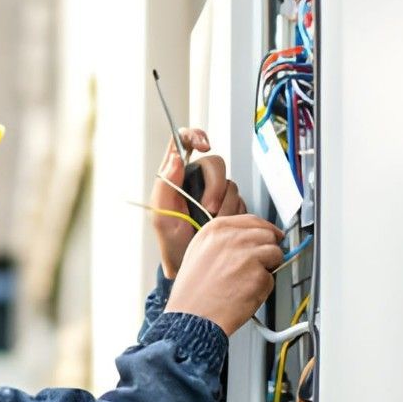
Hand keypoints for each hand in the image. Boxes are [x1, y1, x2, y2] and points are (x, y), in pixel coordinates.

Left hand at [152, 128, 245, 277]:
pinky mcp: (230, 206)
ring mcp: (215, 193)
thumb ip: (165, 185)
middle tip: (209, 209)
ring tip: (213, 223)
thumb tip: (174, 158)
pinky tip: (223, 225)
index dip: (195, 135)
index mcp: (176, 177)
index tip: (204, 145)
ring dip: (224, 205)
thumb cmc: (172, 244)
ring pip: (230, 184)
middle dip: (216, 186)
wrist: (192, 266)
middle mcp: (196, 181)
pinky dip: (234, 213)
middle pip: (215, 164)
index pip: (184, 142)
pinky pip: (240, 201)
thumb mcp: (162, 217)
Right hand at [164, 214, 284, 334]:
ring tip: (245, 282)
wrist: (192, 317)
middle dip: (268, 250)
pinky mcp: (259, 275)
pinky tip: (243, 294)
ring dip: (267, 269)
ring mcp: (248, 255)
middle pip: (268, 235)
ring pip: (276, 254)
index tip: (270, 237)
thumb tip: (250, 240)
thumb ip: (225, 241)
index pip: (253, 220)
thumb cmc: (193, 292)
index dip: (265, 230)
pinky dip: (262, 289)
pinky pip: (271, 279)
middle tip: (256, 266)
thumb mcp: (199, 252)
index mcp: (216, 229)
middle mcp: (233, 238)